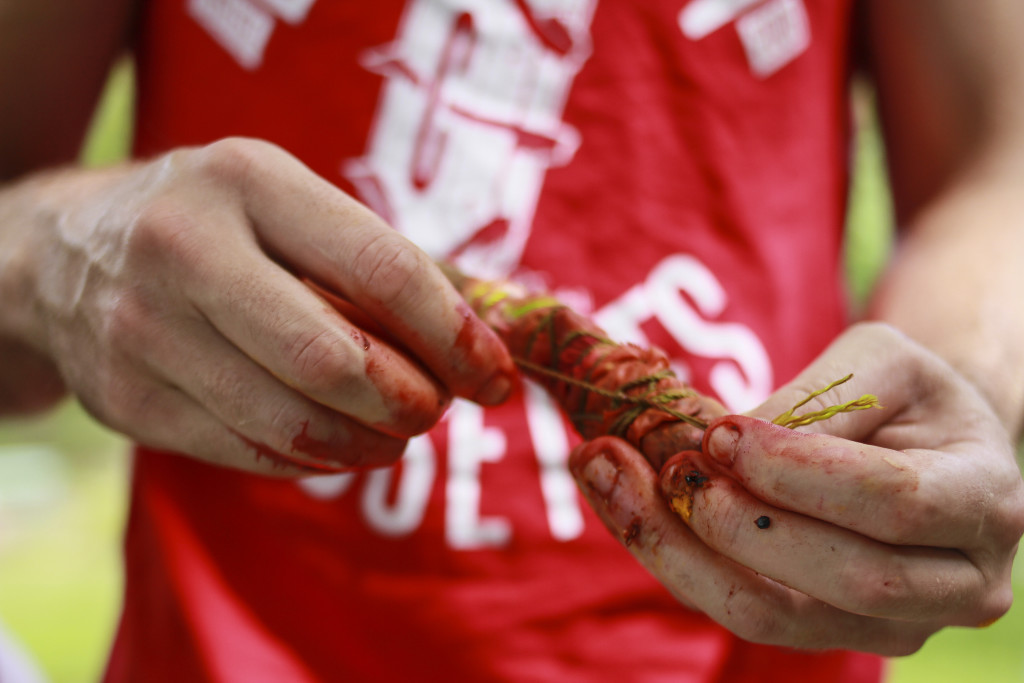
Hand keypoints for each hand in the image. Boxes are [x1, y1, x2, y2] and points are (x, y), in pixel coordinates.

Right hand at [10, 138, 513, 473]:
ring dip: (371, 442)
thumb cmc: (215, 223)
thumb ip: (383, 262)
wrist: (61, 254)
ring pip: (292, 421)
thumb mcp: (287, 203)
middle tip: (440, 408)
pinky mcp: (127, 401)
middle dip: (412, 400)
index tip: (495, 373)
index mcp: (246, 181)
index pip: (379, 267)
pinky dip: (317, 458)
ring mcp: (144, 331)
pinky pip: (250, 452)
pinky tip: (343, 442)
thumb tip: (491, 335)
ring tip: (399, 432)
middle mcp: (184, 250)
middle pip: (333, 359)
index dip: (453, 333)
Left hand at [569, 322, 1023, 653]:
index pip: (894, 503)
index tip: (720, 433)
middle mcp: (955, 585)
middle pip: (843, 580)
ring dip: (678, 551)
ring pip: (776, 616)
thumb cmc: (906, 397)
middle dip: (738, 524)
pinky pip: (741, 610)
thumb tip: (725, 445)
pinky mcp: (826, 634)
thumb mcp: (882, 362)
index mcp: (982, 503)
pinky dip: (674, 559)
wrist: (924, 451)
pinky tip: (621, 499)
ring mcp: (891, 626)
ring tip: (604, 473)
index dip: (799, 472)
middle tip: (660, 464)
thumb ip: (823, 397)